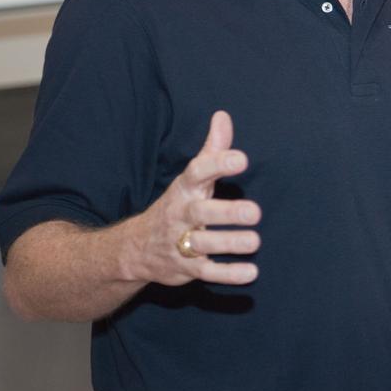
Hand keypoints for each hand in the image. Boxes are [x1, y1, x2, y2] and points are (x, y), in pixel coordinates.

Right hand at [122, 111, 260, 285]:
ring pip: (204, 245)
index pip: (198, 173)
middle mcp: (181, 216)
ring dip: (230, 243)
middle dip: (227, 213)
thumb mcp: (191, 178)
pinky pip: (207, 273)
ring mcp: (181, 244)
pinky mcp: (187, 269)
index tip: (242, 159)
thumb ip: (212, 150)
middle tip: (255, 212)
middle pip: (200, 213)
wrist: (135, 248)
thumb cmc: (177, 205)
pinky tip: (251, 273)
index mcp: (184, 190)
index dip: (218, 164)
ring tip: (255, 241)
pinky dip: (228, 275)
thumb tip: (223, 115)